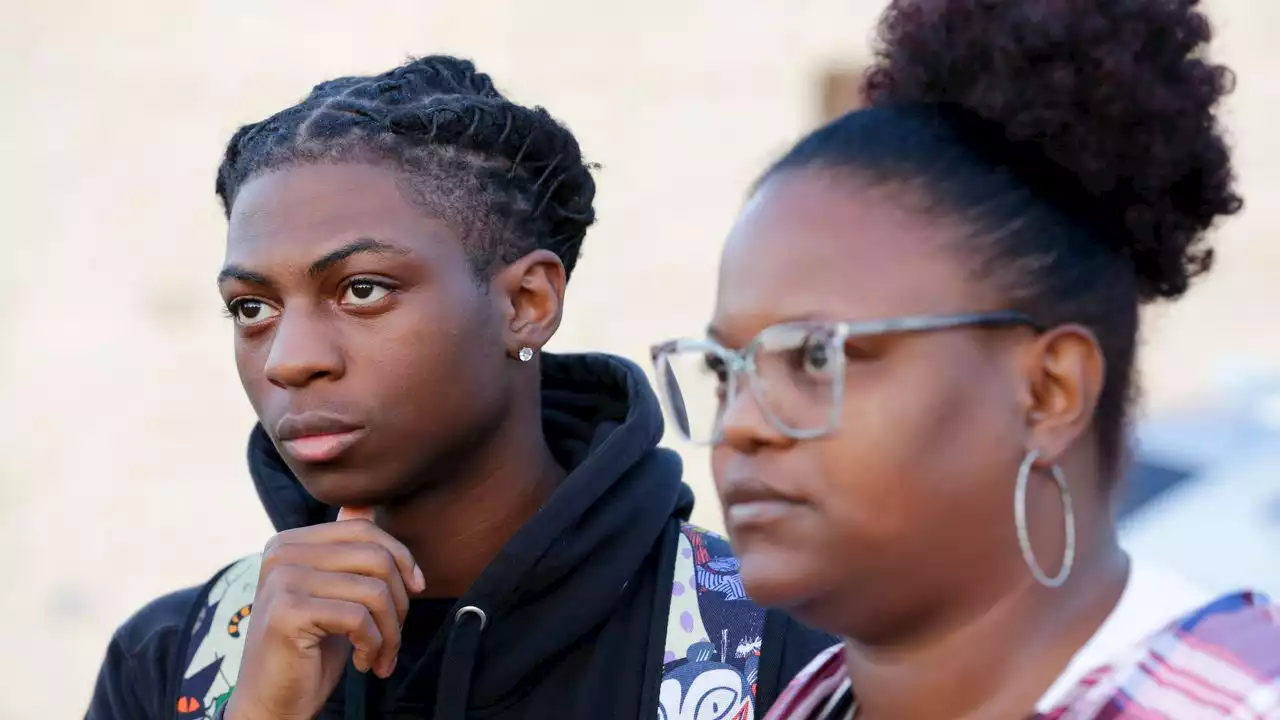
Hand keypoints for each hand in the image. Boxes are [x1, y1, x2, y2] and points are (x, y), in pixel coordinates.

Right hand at [224, 507, 425, 719]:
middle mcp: (281, 553)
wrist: (272, 703)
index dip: (401, 557)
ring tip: (381, 655)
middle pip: (375, 558)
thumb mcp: (331, 592)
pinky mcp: (288, 612)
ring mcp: (282, 580)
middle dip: (400, 601)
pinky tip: (364, 663)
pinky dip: (374, 645)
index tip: (416, 589)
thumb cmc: (309, 649)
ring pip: (374, 591)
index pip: (364, 529)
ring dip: (390, 632)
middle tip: (394, 636)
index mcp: (290, 542)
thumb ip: (342, 549)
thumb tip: (362, 502)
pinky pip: (359, 618)